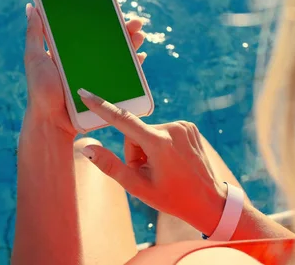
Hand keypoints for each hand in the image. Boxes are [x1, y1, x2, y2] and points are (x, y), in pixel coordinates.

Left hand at [23, 3, 147, 135]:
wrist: (51, 121)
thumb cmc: (40, 90)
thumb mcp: (34, 58)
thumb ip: (34, 34)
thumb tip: (31, 7)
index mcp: (69, 50)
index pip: (89, 29)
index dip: (103, 18)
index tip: (114, 8)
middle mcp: (85, 60)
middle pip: (108, 40)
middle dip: (124, 29)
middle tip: (135, 22)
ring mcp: (96, 75)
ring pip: (119, 55)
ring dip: (132, 43)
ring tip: (140, 36)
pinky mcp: (105, 90)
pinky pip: (123, 75)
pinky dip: (134, 65)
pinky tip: (140, 56)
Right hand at [76, 89, 225, 235]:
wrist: (209, 201)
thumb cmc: (171, 198)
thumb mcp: (137, 187)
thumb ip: (110, 166)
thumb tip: (88, 148)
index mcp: (158, 143)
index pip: (122, 120)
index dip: (101, 107)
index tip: (85, 94)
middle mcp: (172, 129)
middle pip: (135, 133)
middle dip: (135, 151)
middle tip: (148, 172)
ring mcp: (183, 126)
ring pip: (148, 132)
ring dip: (148, 148)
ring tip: (162, 168)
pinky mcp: (189, 126)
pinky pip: (163, 131)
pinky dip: (161, 144)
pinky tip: (172, 160)